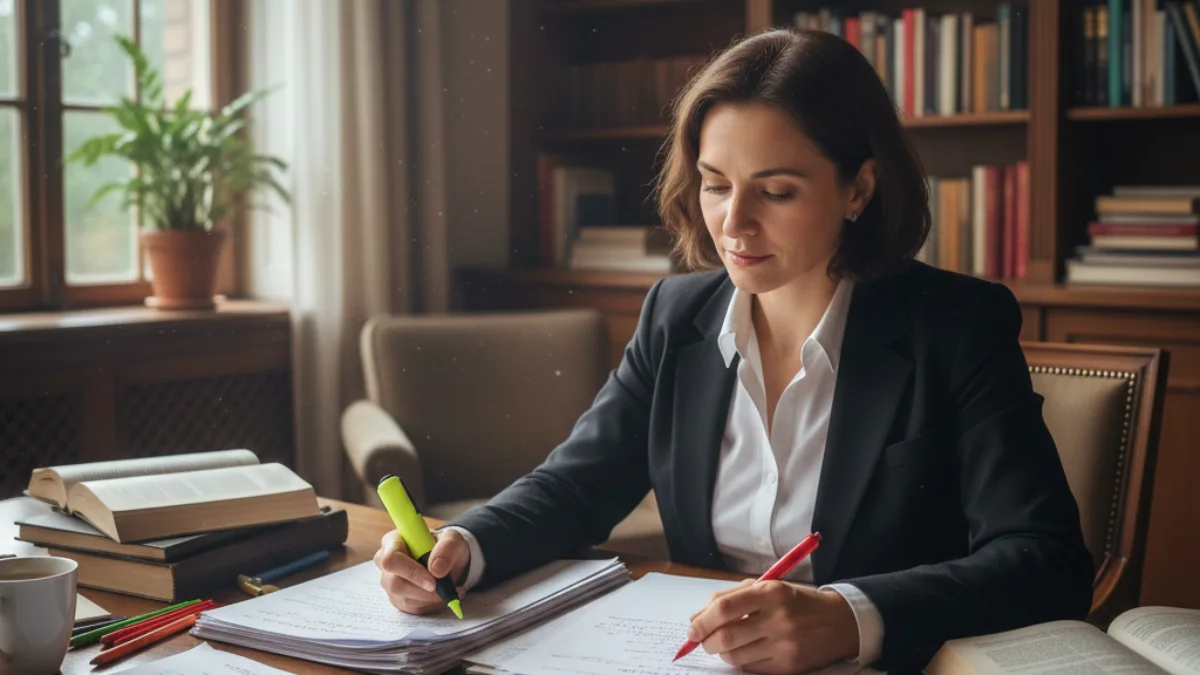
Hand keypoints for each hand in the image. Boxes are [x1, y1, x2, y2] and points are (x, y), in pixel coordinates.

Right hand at [373, 528, 470, 614]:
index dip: (411, 572)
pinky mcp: (398, 598)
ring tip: (449, 588)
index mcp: (393, 541)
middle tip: (444, 590)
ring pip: (404, 599)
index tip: (433, 580)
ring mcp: (389, 582)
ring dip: (430, 598)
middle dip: (422, 590)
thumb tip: (436, 570)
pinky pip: (411, 608)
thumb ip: (447, 548)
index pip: (391, 559)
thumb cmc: (445, 547)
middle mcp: (385, 562)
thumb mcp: (452, 540)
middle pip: (394, 583)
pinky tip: (442, 595)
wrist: (448, 561)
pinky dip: (430, 605)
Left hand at [686, 580, 859, 674]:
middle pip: (726, 636)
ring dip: (722, 652)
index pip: (724, 608)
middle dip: (706, 641)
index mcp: (770, 593)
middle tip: (703, 640)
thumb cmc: (795, 602)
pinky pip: (751, 668)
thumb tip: (696, 618)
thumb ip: (730, 597)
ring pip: (735, 656)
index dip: (701, 621)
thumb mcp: (767, 588)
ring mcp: (784, 645)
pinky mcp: (788, 666)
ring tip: (726, 644)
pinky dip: (741, 661)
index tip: (691, 628)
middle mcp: (777, 619)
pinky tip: (747, 651)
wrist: (839, 622)